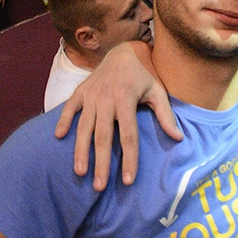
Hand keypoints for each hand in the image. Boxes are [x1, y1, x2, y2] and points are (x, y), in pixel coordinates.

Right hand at [54, 41, 181, 190]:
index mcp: (126, 99)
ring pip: (84, 127)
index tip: (127, 180)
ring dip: (80, 150)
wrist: (124, 51)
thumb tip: (178, 138)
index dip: (128, 159)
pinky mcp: (80, 91)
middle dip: (101, 163)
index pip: (128, 135)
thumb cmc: (144, 76)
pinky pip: (69, 108)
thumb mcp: (158, 91)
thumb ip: (166, 115)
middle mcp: (106, 99)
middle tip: (99, 186)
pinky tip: (59, 138)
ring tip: (80, 172)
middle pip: (103, 136)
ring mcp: (91, 95)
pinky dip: (63, 121)